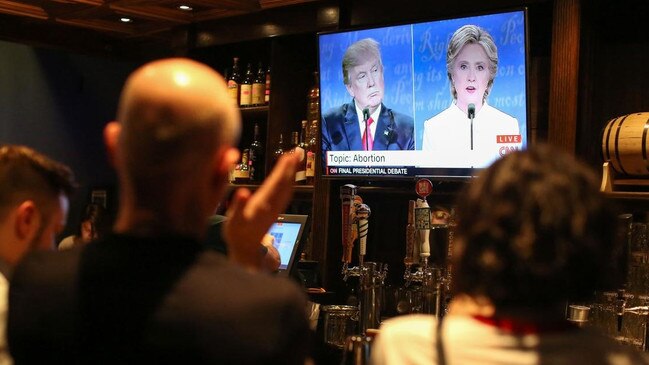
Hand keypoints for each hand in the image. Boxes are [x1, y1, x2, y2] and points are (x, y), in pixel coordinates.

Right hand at [223, 152, 298, 269]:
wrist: (246, 249)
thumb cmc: (237, 233)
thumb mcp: (234, 221)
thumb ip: (239, 205)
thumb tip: (243, 192)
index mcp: (262, 204)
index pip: (275, 183)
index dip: (282, 169)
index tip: (288, 155)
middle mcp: (272, 205)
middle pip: (284, 183)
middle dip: (290, 167)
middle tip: (296, 151)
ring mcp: (275, 208)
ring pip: (287, 188)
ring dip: (291, 173)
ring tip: (294, 159)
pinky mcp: (275, 210)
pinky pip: (285, 193)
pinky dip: (288, 182)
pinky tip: (289, 176)